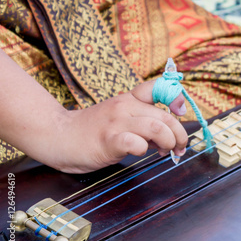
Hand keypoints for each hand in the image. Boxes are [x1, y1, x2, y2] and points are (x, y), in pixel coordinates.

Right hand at [48, 81, 187, 172]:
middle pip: (164, 116)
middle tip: (180, 146)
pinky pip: (134, 142)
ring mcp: (116, 122)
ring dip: (168, 141)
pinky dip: (144, 149)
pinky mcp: (108, 140)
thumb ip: (145, 125)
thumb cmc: (93, 130)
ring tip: (166, 151)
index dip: (176, 97)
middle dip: (179, 133)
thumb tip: (170, 137)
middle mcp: (124, 107)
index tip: (182, 111)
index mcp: (129, 99)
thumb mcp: (121, 119)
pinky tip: (141, 152)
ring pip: (155, 127)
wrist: (59, 136)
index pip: (158, 87)